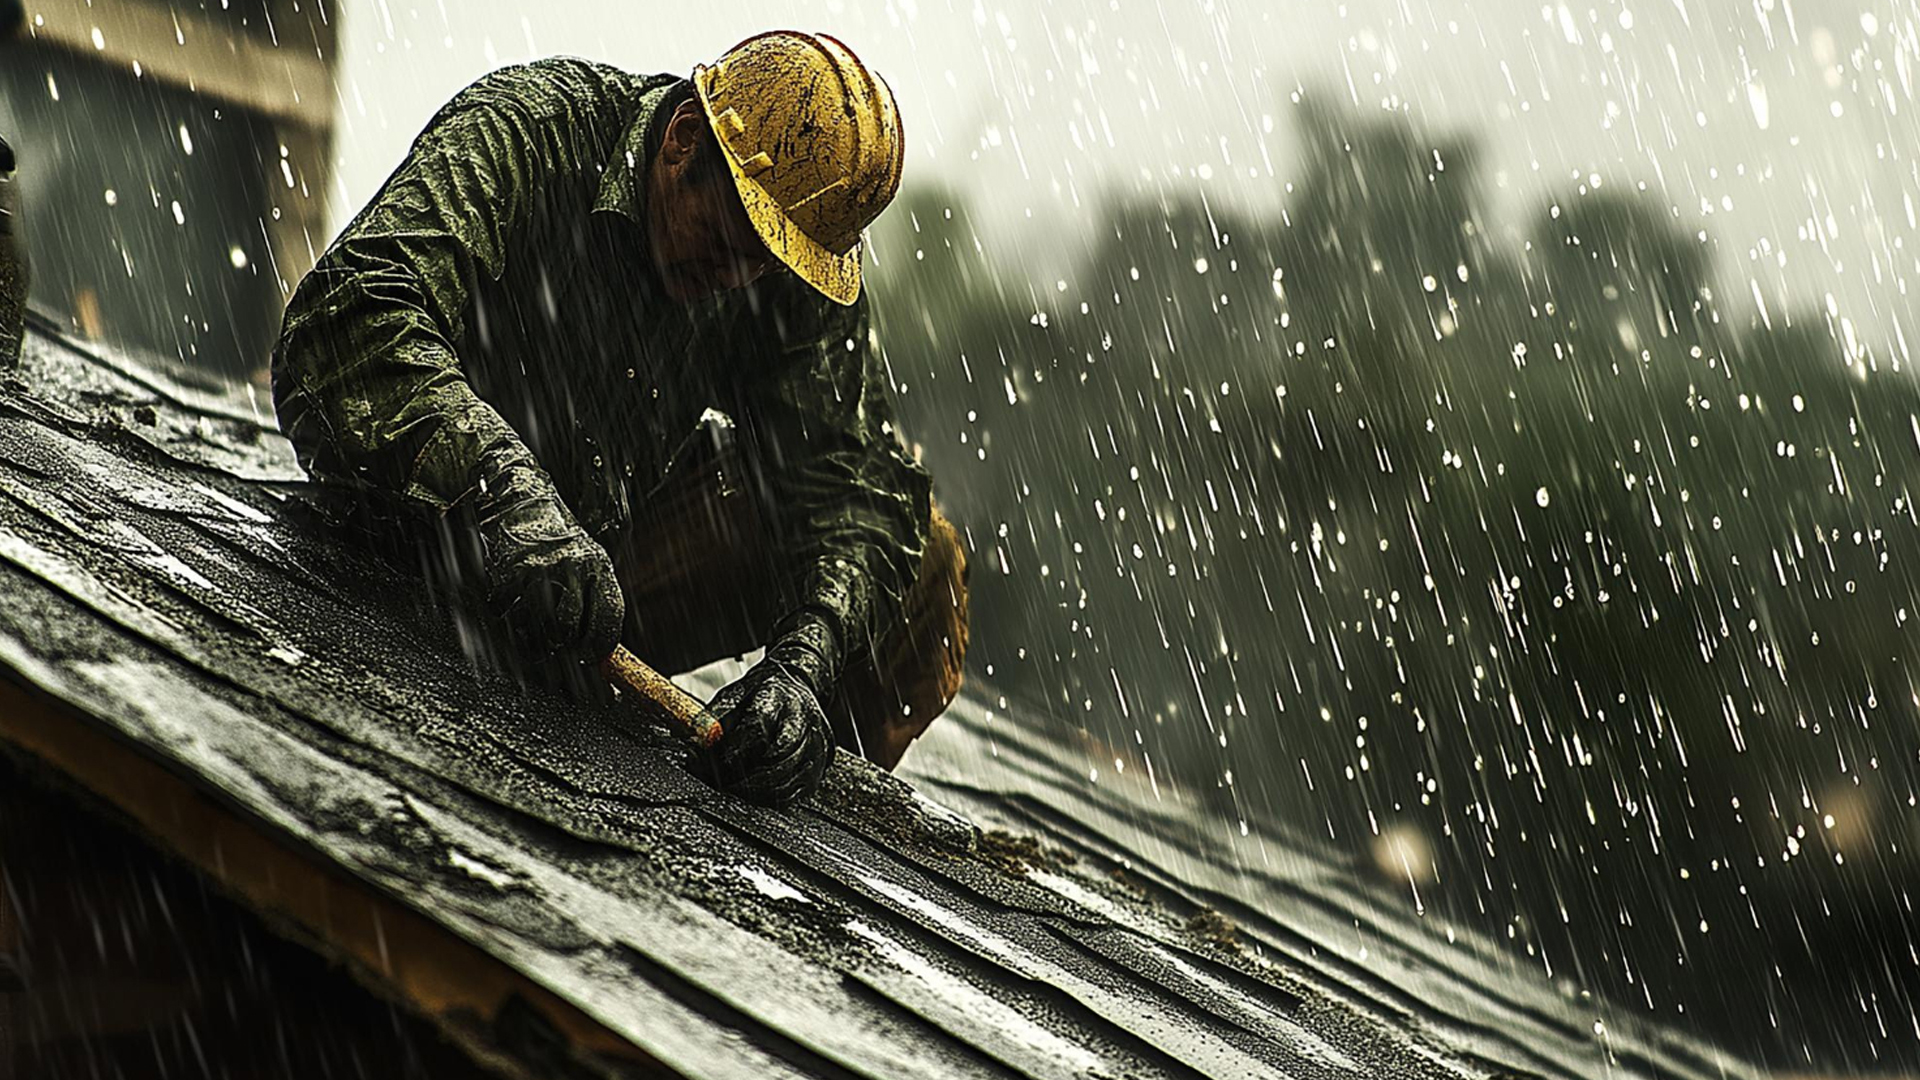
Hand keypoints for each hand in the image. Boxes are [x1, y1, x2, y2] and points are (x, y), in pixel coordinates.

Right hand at [476, 461, 623, 660]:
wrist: (524, 502)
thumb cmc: (560, 541)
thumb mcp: (590, 561)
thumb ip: (596, 598)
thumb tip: (600, 651)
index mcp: (599, 567)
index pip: (607, 617)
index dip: (599, 645)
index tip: (589, 657)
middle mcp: (573, 567)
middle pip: (569, 628)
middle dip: (563, 645)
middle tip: (558, 647)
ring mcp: (540, 568)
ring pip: (538, 626)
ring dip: (535, 641)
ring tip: (535, 638)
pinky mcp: (509, 570)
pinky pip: (507, 613)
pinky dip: (506, 618)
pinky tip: (511, 610)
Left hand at [711, 611, 845, 806]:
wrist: (798, 686)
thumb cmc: (760, 693)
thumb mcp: (733, 696)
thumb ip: (713, 720)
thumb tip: (694, 746)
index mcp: (780, 697)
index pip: (759, 729)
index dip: (737, 752)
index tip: (719, 765)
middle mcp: (805, 719)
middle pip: (779, 758)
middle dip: (749, 779)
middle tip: (726, 786)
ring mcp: (818, 742)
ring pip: (790, 778)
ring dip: (760, 791)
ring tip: (738, 791)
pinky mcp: (821, 763)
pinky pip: (798, 790)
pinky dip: (775, 797)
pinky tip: (757, 794)